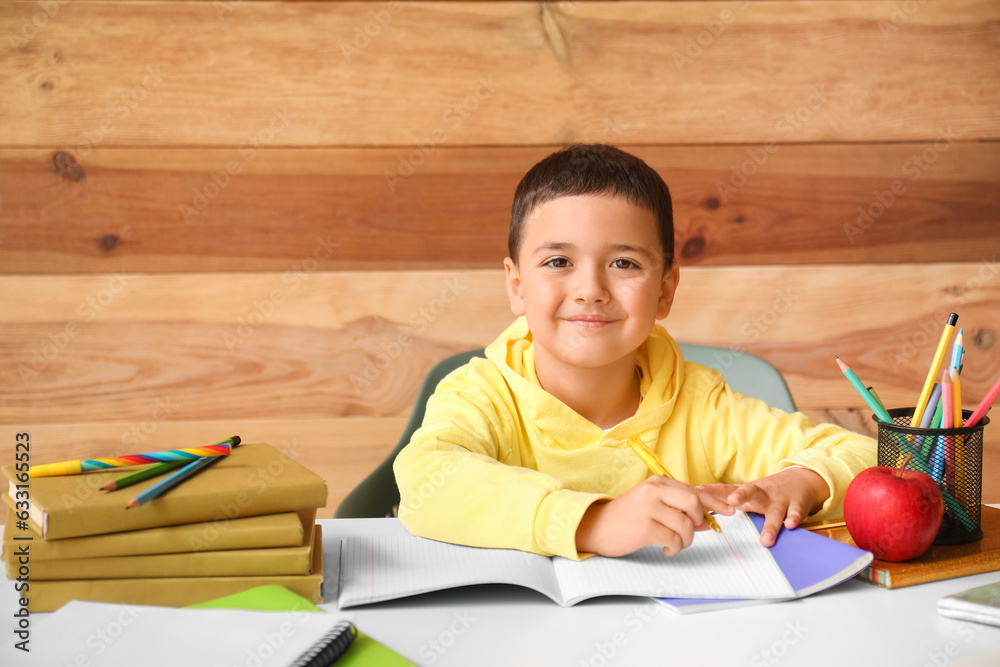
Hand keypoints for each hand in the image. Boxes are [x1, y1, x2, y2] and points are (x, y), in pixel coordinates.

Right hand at [575, 476, 733, 557]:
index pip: (694, 490)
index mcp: (657, 483)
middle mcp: (654, 491)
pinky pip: (674, 539)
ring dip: (686, 539)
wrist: (595, 527)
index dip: (716, 501)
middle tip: (691, 531)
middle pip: (694, 503)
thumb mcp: (652, 506)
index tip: (730, 510)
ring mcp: (649, 508)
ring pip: (686, 524)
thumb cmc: (626, 518)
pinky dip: (676, 548)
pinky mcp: (645, 528)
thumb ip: (678, 510)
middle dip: (699, 520)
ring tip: (675, 544)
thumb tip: (708, 521)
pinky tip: (667, 549)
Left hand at [698, 467, 829, 546]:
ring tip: (765, 540)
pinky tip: (790, 525)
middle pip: (750, 491)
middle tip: (732, 502)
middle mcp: (762, 493)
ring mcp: (779, 499)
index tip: (697, 493)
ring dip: (770, 525)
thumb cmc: (766, 491)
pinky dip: (794, 518)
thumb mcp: (745, 492)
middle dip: (741, 495)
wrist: (800, 480)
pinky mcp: (796, 505)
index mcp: (747, 491)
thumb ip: (724, 498)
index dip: (712, 491)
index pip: (726, 490)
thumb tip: (697, 507)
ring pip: (774, 511)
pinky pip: (795, 513)